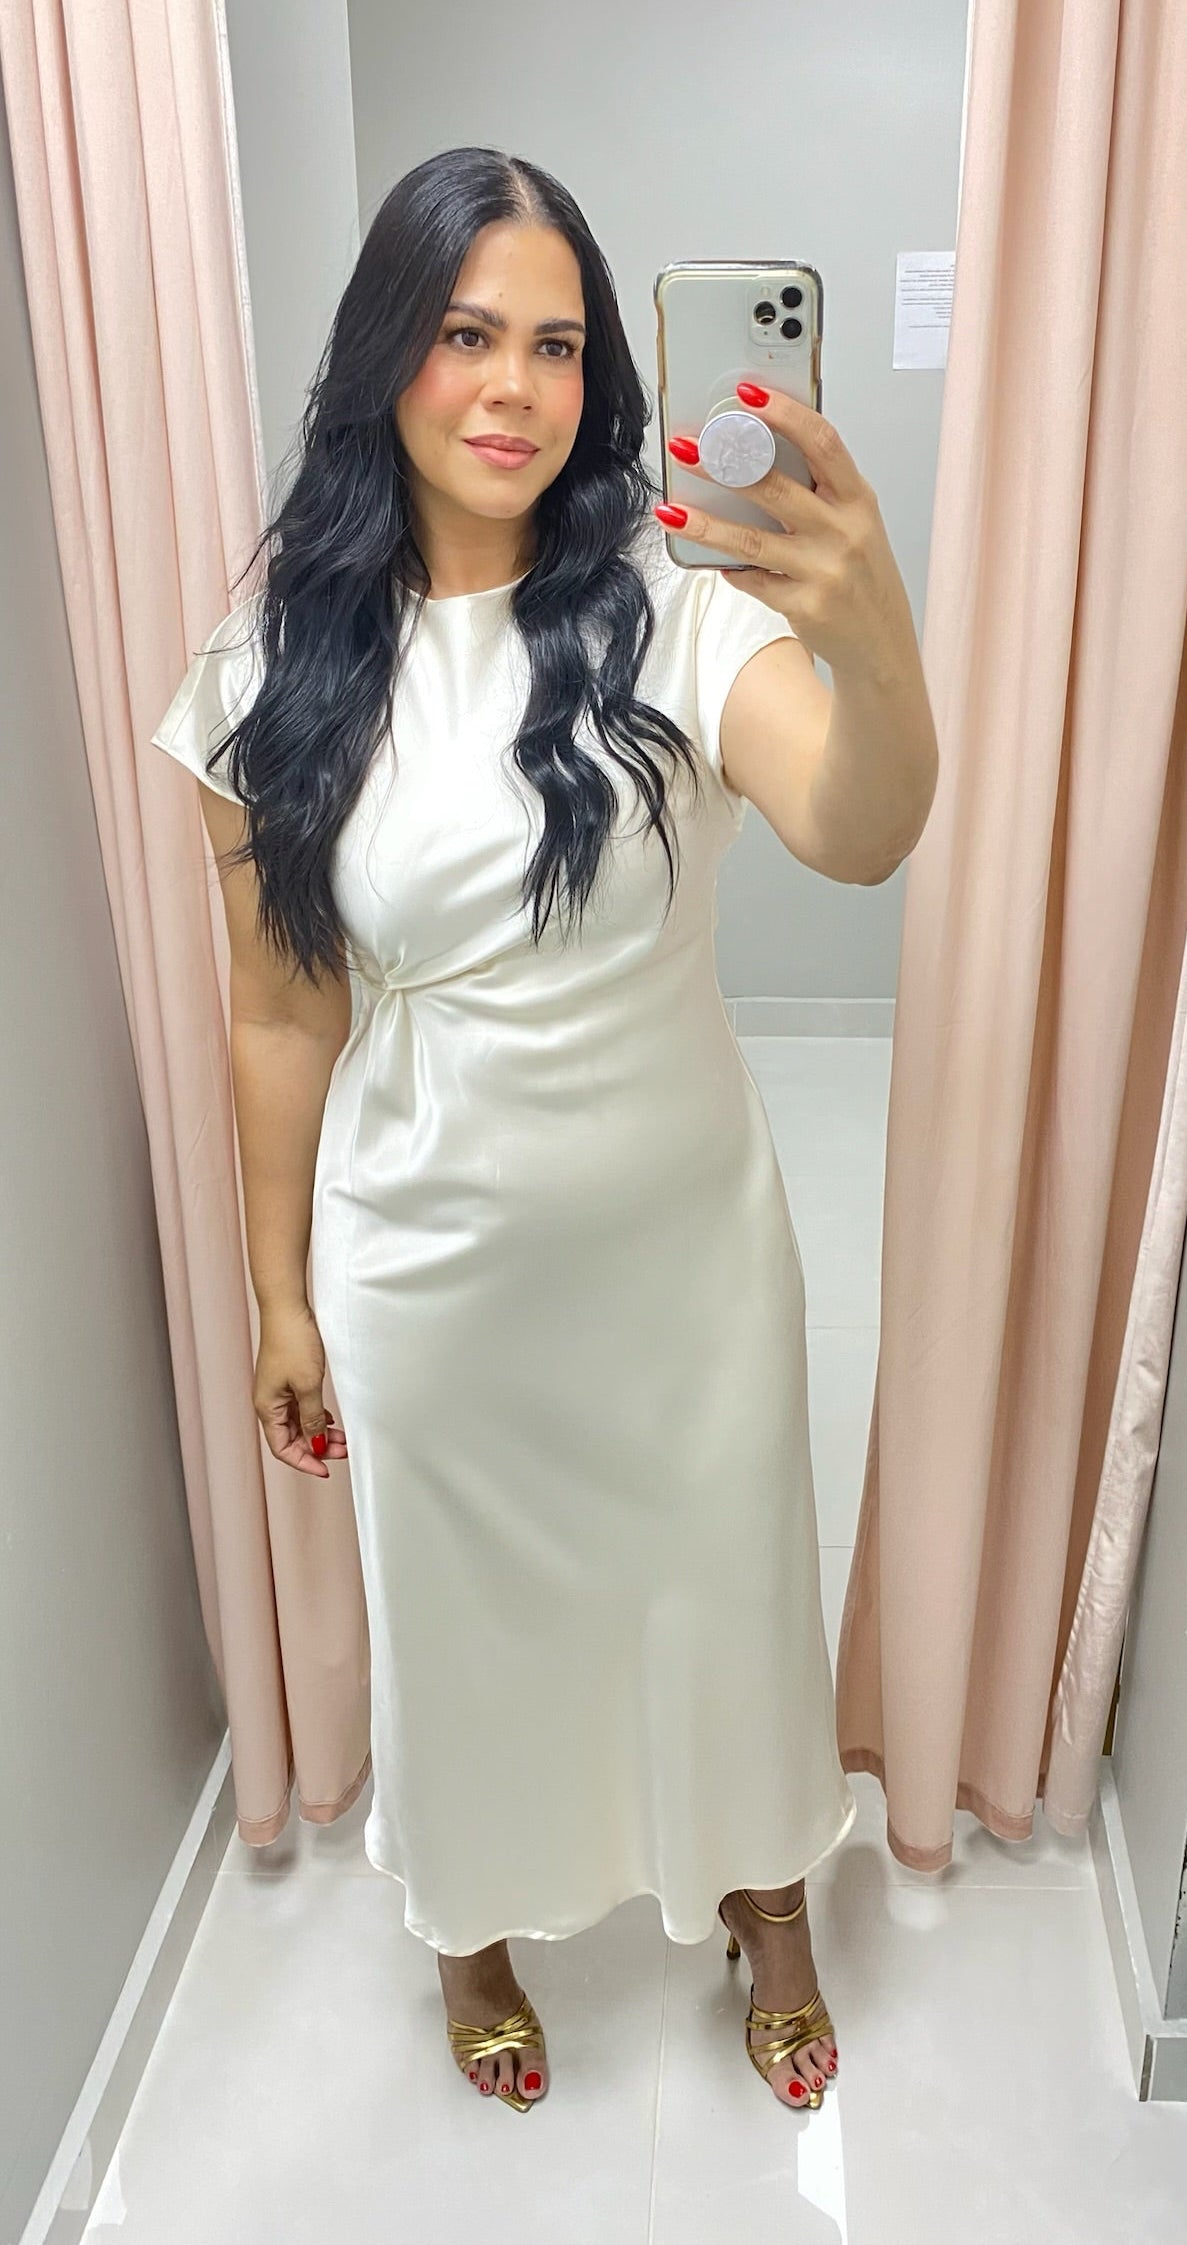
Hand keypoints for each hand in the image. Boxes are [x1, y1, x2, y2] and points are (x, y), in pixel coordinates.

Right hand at [253, 1301, 348, 1477]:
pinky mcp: (286, 1378)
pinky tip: (329, 1419)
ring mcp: (277, 1390)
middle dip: (316, 1448)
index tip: (326, 1470)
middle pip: (292, 1438)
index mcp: (268, 1408)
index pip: (283, 1448)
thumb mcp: (308, 1386)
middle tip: (343, 1450)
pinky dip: (315, 1417)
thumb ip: (312, 1419)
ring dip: (319, 1432)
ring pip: (298, 1423)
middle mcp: (269, 1402)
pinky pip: (300, 1407)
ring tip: (342, 1437)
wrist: (287, 1308)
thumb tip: (315, 1444)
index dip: (304, 1462)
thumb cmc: (292, 1342)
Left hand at [656, 383, 916, 677]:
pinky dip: (731, 570)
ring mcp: (824, 571)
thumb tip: (755, 456)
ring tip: (672, 510)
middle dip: (725, 464)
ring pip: (752, 540)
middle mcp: (844, 531)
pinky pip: (753, 580)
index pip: (822, 442)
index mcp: (858, 500)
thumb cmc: (863, 576)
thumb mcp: (856, 524)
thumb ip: (818, 493)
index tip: (748, 395)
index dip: (784, 413)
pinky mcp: (804, 606)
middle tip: (687, 448)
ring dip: (706, 523)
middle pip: (776, 487)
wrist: (882, 644)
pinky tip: (714, 561)